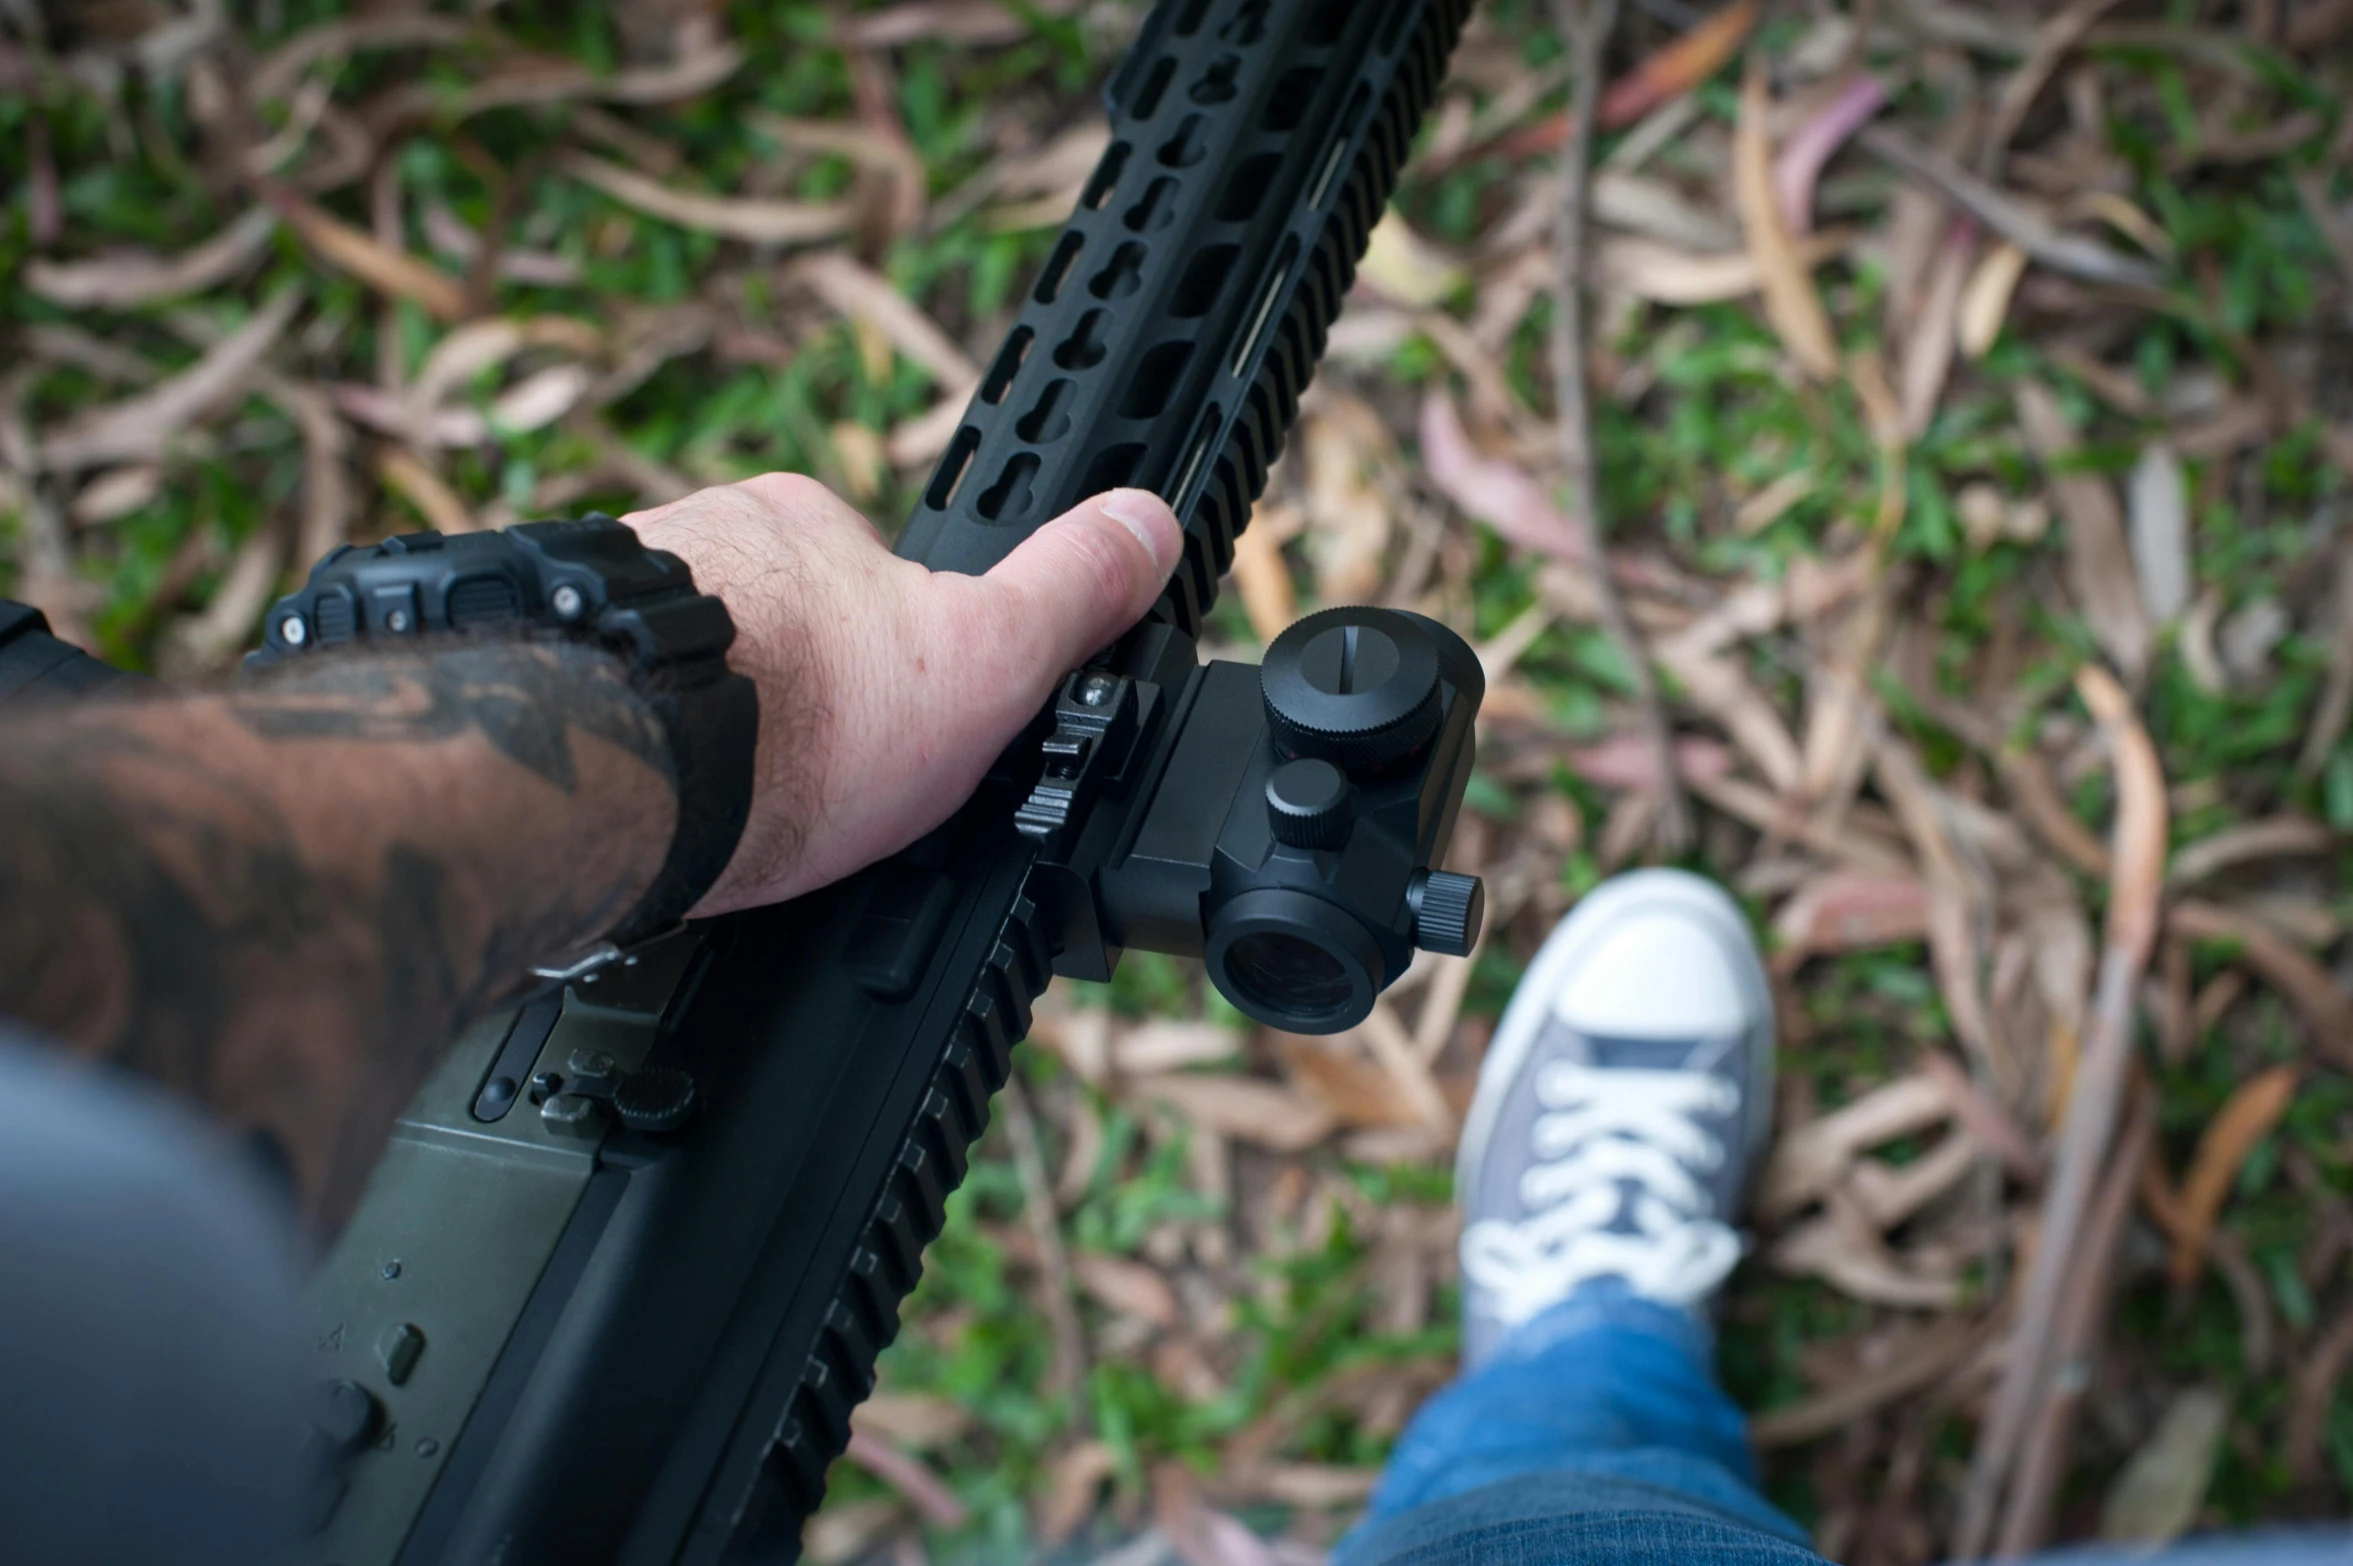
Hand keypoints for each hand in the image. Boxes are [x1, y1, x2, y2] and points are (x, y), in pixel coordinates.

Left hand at [628, 476, 1181, 913]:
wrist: (621, 780)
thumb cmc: (796, 731)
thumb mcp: (987, 663)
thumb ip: (1068, 594)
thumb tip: (1152, 522)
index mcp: (805, 527)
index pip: (864, 578)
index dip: (889, 661)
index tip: (889, 730)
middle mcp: (694, 540)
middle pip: (763, 622)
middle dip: (789, 695)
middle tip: (812, 786)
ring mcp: (604, 604)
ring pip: (677, 662)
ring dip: (705, 723)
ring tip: (733, 811)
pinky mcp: (534, 674)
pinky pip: (595, 708)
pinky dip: (630, 754)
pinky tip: (656, 812)